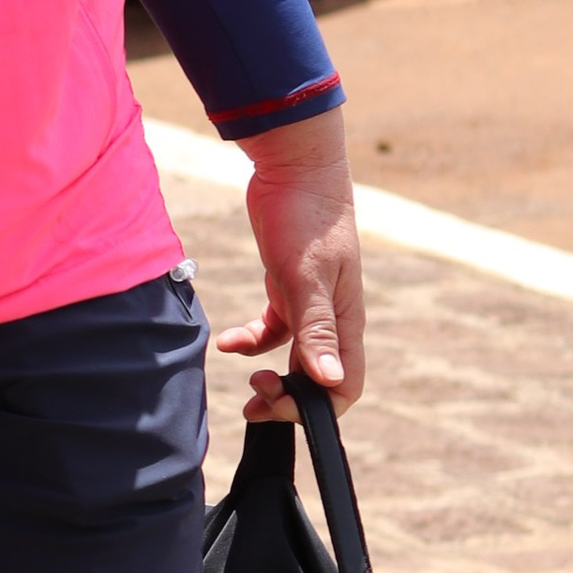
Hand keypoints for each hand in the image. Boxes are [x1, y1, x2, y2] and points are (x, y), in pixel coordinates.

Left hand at [215, 113, 363, 419]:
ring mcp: (310, 302)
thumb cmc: (307, 217)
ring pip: (294, 356)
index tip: (279, 404)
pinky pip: (273, 328)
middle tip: (253, 403)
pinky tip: (226, 341)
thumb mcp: (305, 276)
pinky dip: (251, 340)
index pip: (345, 382)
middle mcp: (333, 317)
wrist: (295, 165)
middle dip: (289, 399)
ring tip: (246, 386)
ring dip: (272, 376)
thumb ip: (316, 329)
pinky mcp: (287, 286)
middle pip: (318, 377)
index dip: (317, 406)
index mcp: (346, 320)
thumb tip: (331, 381)